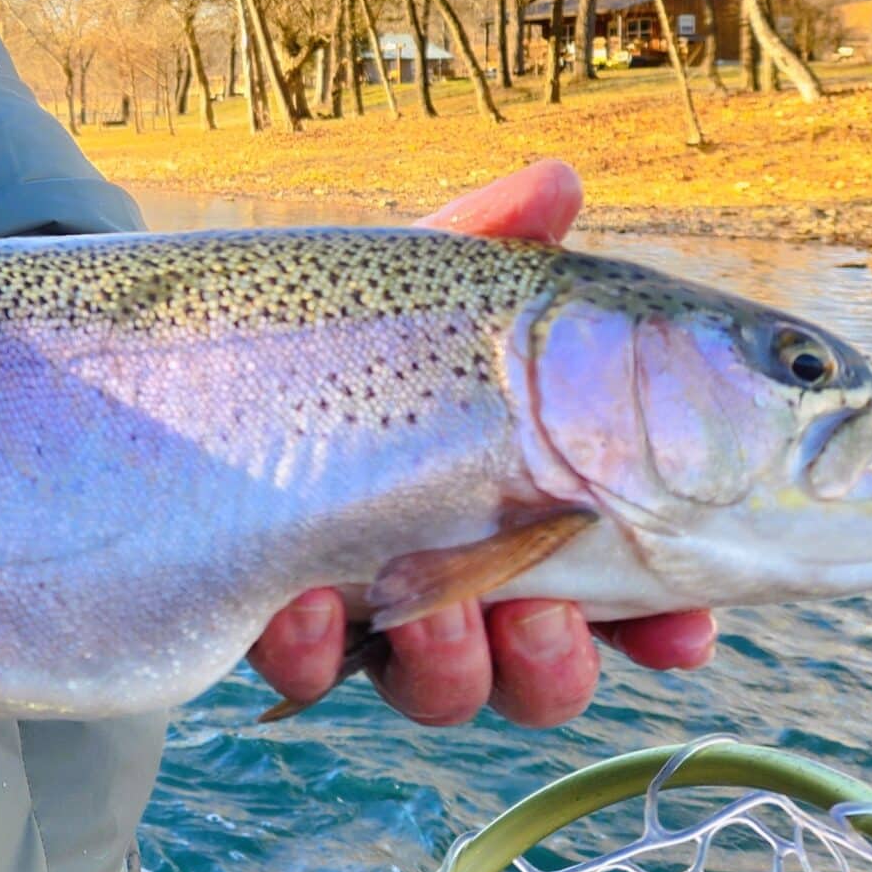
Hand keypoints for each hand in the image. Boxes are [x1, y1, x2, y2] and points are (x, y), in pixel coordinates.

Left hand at [245, 160, 717, 728]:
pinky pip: (305, 673)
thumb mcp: (424, 285)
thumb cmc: (350, 326)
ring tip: (430, 609)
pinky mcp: (281, 627)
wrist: (191, 358)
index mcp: (532, 509)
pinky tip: (301, 603)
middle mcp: (464, 576)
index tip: (681, 631)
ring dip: (450, 664)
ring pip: (442, 689)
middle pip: (542, 667)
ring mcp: (371, 609)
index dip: (666, 622)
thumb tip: (556, 182)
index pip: (630, 588)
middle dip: (554, 659)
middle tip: (544, 613)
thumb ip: (494, 245)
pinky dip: (311, 647)